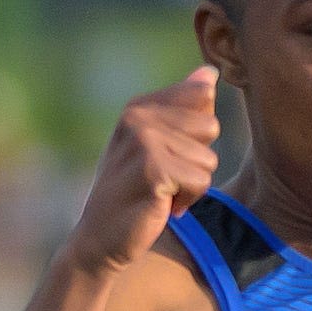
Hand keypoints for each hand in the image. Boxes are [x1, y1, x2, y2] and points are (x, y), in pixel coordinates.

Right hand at [57, 68, 221, 279]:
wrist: (100, 237)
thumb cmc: (133, 191)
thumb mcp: (157, 146)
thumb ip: (183, 109)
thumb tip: (209, 73)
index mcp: (139, 106)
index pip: (202, 96)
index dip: (196, 136)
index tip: (167, 154)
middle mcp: (137, 116)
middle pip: (211, 127)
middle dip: (197, 161)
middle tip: (164, 178)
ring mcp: (143, 141)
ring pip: (208, 159)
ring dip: (192, 186)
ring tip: (160, 193)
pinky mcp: (153, 169)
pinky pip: (201, 181)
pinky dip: (188, 201)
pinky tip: (161, 205)